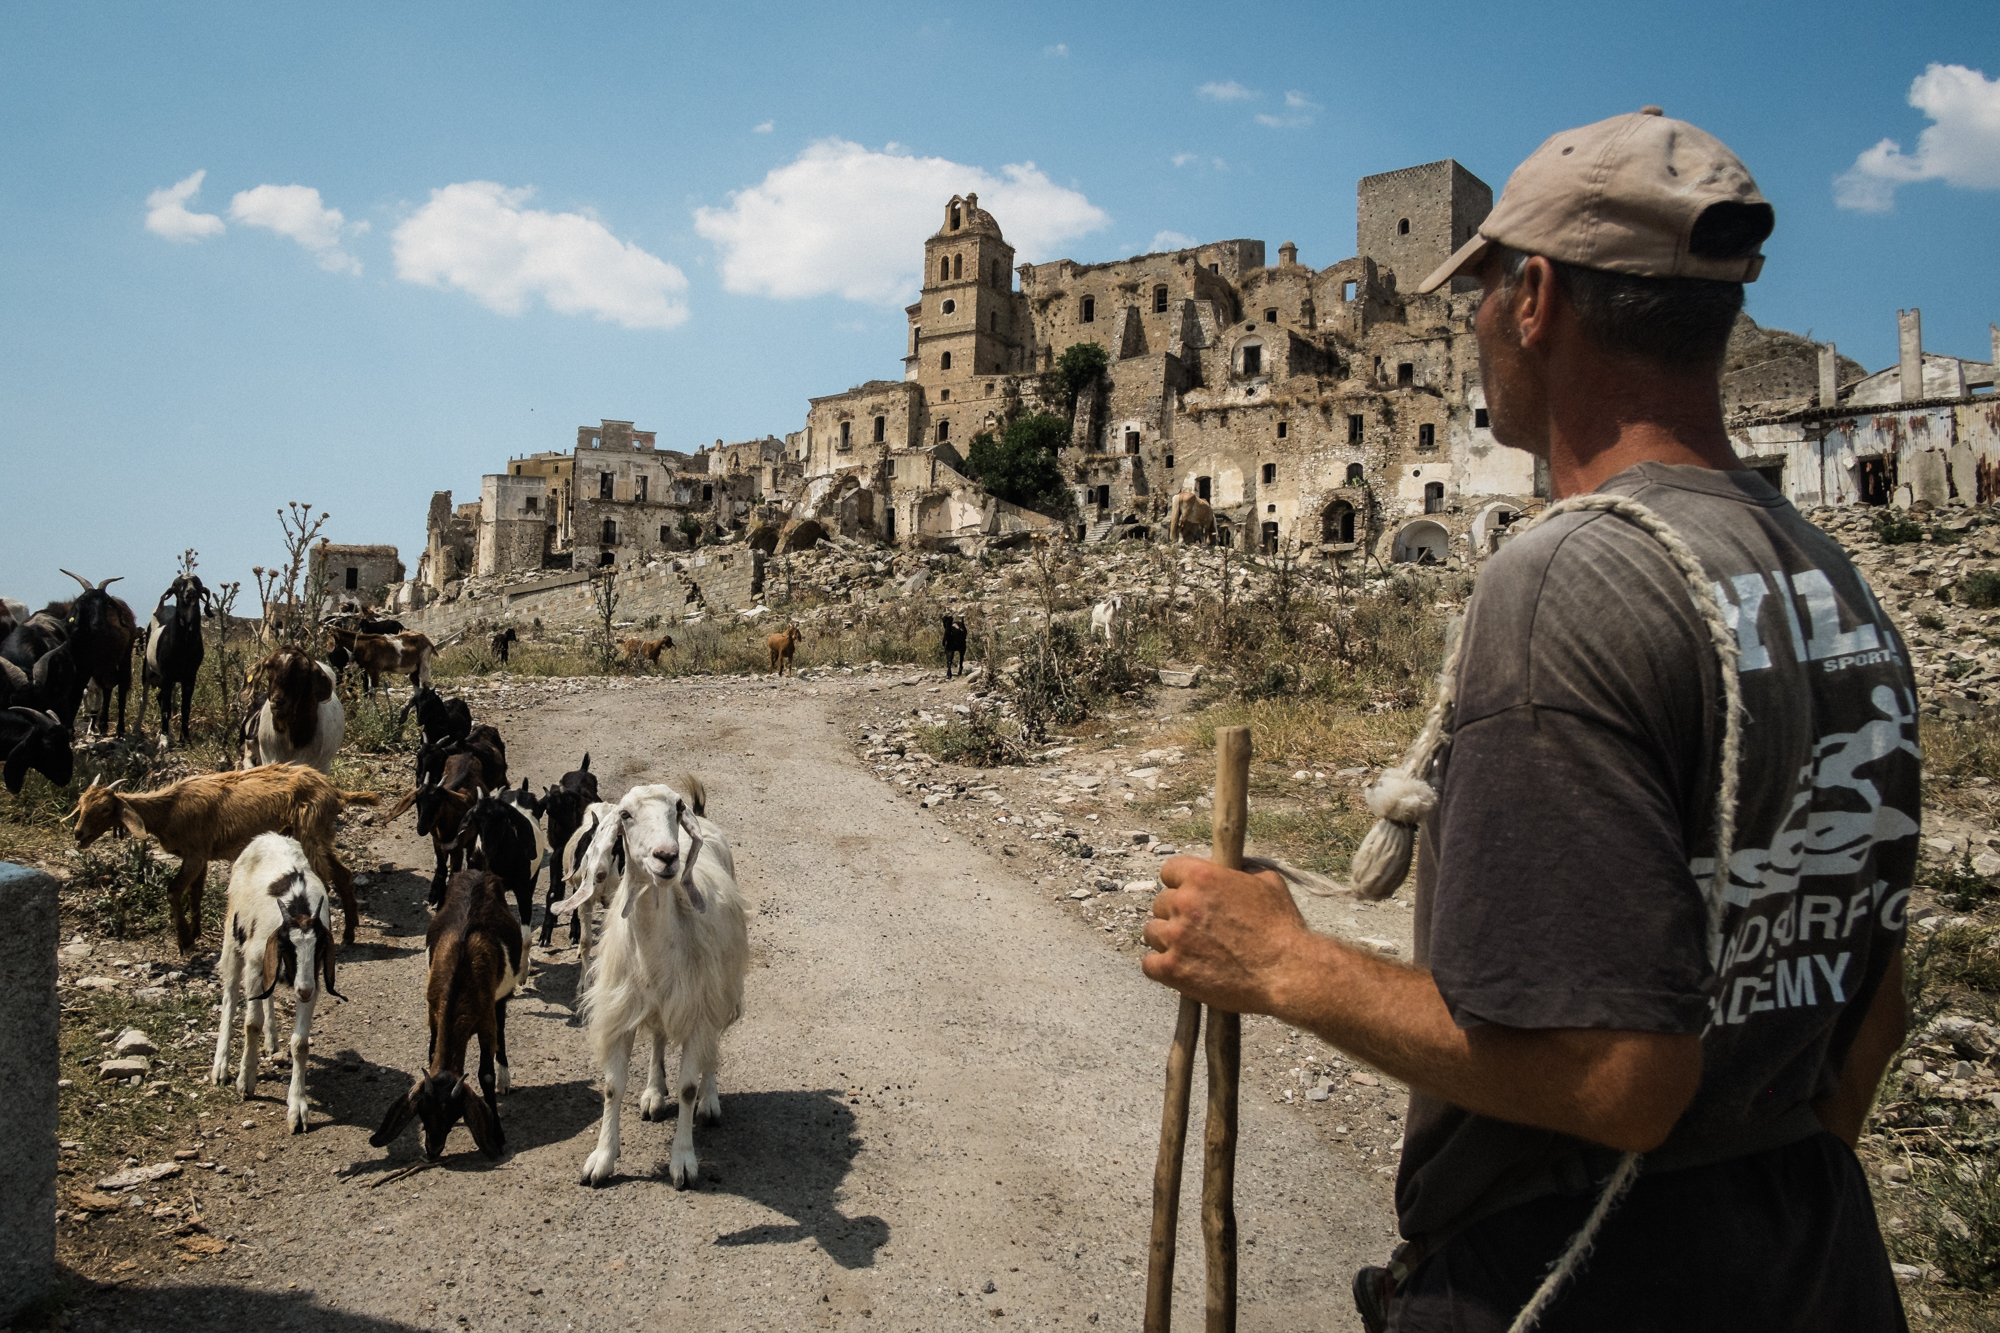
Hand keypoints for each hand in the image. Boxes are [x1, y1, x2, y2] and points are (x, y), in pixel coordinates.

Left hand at [1141, 854, 1314, 1014]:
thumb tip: (1233, 866)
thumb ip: (1242, 869)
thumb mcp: (1268, 882)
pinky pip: (1149, 965)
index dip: (1180, 884)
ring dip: (1167, 940)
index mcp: (1203, 876)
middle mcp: (1184, 903)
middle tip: (1197, 929)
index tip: (1189, 895)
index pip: (1169, 871)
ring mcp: (1176, 937)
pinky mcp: (1172, 969)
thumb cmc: (1282, 928)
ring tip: (1191, 951)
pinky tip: (1180, 969)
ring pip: (1152, 932)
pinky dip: (1161, 969)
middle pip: (1160, 903)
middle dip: (1176, 914)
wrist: (1287, 972)